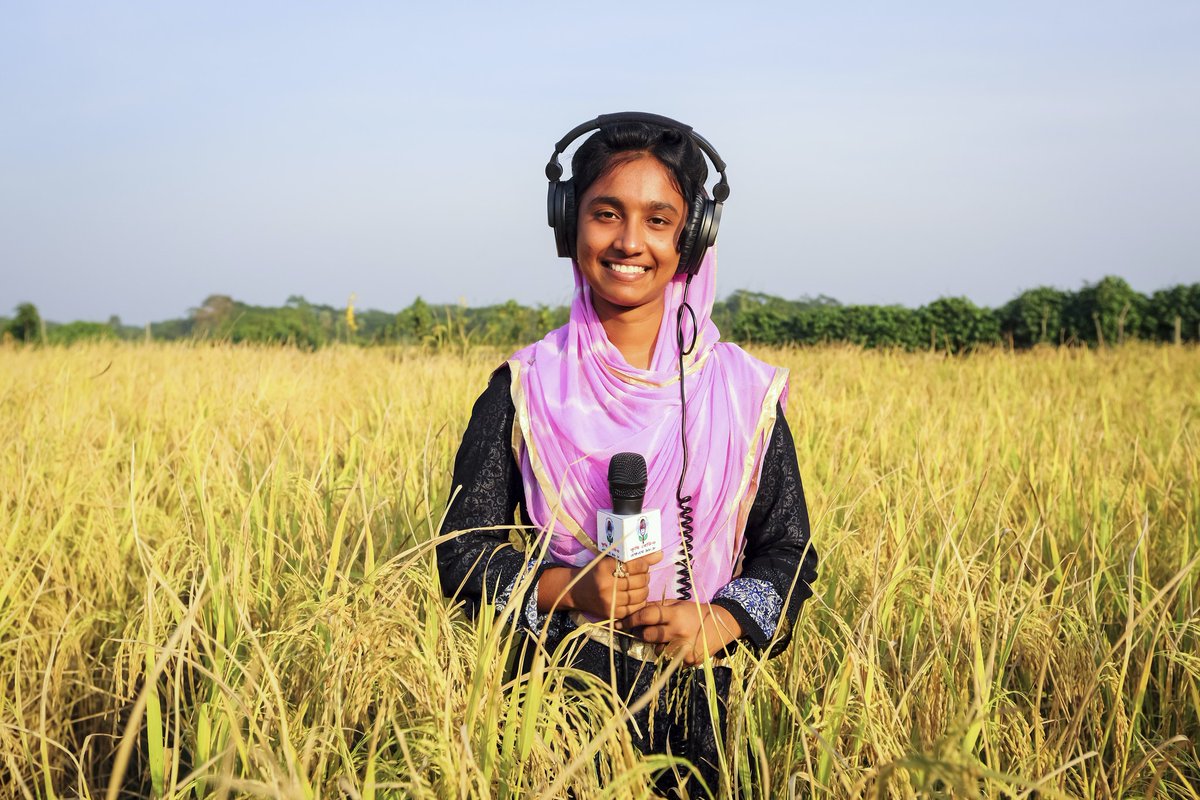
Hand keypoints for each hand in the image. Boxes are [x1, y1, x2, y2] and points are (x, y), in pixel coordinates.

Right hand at [538, 551, 661, 619]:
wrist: (576, 591)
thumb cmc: (596, 572)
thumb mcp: (610, 560)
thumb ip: (635, 558)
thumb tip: (660, 554)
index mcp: (604, 567)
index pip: (634, 564)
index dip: (644, 564)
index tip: (643, 565)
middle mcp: (606, 585)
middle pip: (640, 580)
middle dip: (645, 577)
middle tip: (642, 575)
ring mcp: (609, 601)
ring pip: (640, 595)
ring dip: (644, 589)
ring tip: (639, 585)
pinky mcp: (612, 613)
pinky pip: (636, 608)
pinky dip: (639, 601)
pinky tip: (634, 596)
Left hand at [618, 600, 742, 665]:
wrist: (723, 624)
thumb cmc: (696, 612)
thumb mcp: (678, 604)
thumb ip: (658, 607)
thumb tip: (634, 611)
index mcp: (675, 614)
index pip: (646, 616)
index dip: (630, 619)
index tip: (619, 623)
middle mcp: (678, 632)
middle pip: (648, 636)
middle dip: (644, 633)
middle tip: (648, 630)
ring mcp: (684, 649)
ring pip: (657, 650)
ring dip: (659, 645)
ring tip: (671, 638)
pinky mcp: (689, 661)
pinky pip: (670, 660)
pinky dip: (671, 654)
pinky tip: (680, 646)